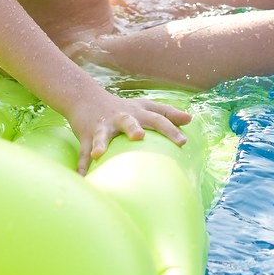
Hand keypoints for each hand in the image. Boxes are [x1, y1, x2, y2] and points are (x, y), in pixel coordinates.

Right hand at [68, 85, 191, 175]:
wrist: (86, 98)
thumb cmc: (123, 107)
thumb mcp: (144, 106)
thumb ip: (167, 113)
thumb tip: (190, 118)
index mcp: (137, 113)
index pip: (157, 118)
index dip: (170, 129)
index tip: (182, 142)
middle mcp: (120, 118)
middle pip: (128, 121)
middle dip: (132, 128)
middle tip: (139, 137)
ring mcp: (102, 127)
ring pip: (101, 135)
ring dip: (101, 143)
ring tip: (99, 154)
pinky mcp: (87, 136)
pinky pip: (84, 153)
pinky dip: (82, 165)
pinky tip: (83, 176)